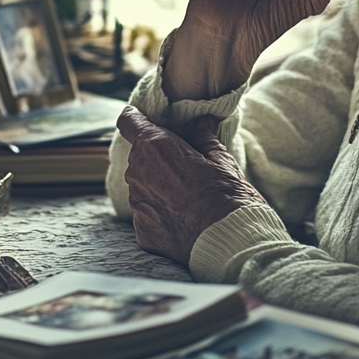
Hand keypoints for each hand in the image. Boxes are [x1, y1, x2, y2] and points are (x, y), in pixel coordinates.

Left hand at [117, 106, 264, 265]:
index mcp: (156, 147)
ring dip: (157, 186)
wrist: (229, 239)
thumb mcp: (221, 158)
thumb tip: (201, 121)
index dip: (136, 118)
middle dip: (156, 156)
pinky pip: (147, 213)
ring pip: (141, 185)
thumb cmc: (228, 194)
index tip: (144, 119)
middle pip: (138, 155)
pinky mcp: (141, 230)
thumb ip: (203, 136)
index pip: (129, 121)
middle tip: (183, 165)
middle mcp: (138, 173)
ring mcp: (137, 203)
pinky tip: (183, 218)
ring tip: (186, 197)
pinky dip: (161, 213)